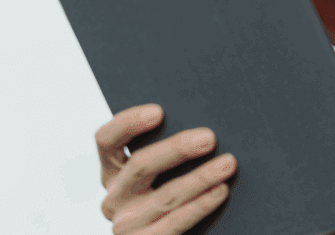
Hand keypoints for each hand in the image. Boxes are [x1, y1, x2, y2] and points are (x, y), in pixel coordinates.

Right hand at [95, 104, 236, 233]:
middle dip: (177, 148)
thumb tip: (200, 123)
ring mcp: (126, 224)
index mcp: (113, 169)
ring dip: (200, 177)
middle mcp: (115, 196)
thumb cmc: (171, 190)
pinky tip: (220, 190)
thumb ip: (168, 147)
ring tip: (228, 163)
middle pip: (140, 164)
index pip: (107, 139)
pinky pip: (175, 222)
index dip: (128, 123)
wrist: (171, 232)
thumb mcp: (159, 169)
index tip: (158, 111)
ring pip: (165, 195)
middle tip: (209, 137)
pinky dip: (201, 204)